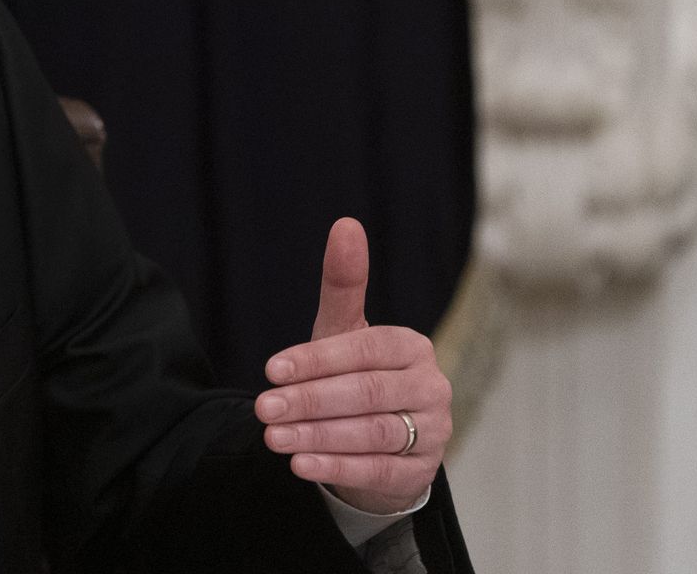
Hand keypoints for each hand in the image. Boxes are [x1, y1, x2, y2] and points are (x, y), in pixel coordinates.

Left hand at [257, 217, 451, 514]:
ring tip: (273, 438)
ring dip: (318, 436)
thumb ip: (343, 284)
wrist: (380, 443)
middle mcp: (431, 387)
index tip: (271, 369)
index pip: (365, 350)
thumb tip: (346, 224)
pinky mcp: (421, 472)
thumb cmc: (354, 376)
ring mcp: (432, 432)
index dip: (317, 359)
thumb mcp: (343, 332)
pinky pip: (379, 470)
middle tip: (263, 407)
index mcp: (411, 347)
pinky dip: (337, 467)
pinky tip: (299, 465)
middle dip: (310, 400)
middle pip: (367, 392)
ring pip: (373, 433)